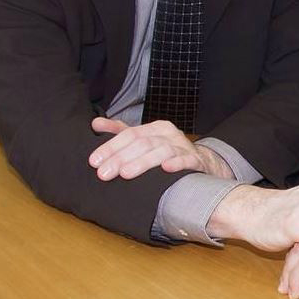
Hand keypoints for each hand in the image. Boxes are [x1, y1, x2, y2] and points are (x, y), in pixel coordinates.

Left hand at [89, 117, 232, 180]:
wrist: (203, 163)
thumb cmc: (168, 152)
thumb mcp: (145, 140)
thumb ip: (121, 132)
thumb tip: (96, 124)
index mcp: (156, 128)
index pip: (130, 134)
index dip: (111, 147)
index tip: (94, 161)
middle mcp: (170, 135)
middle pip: (143, 143)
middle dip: (121, 158)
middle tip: (104, 173)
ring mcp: (184, 147)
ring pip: (162, 151)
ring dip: (142, 162)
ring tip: (125, 174)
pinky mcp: (197, 161)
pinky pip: (187, 160)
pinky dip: (177, 163)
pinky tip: (166, 169)